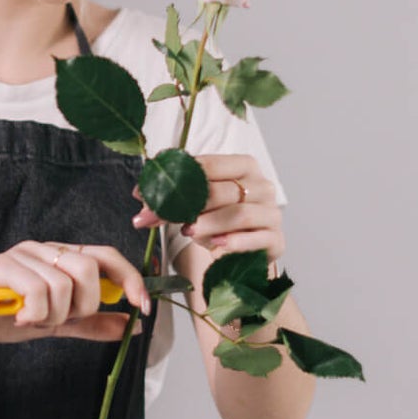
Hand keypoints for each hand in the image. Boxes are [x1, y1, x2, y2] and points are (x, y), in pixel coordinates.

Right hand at [0, 240, 153, 346]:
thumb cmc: (4, 318)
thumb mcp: (57, 324)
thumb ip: (92, 323)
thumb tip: (133, 326)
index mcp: (60, 257)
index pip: (106, 255)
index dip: (130, 279)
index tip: (143, 308)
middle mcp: (44, 249)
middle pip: (90, 267)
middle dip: (85, 305)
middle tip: (62, 321)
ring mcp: (22, 254)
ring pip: (64, 284)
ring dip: (54, 315)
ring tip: (32, 321)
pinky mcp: (2, 266)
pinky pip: (39, 290)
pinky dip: (35, 315)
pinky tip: (19, 319)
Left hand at [131, 153, 284, 269]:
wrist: (246, 253)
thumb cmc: (220, 222)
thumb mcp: (196, 206)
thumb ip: (173, 199)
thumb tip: (141, 198)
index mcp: (244, 166)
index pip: (209, 165)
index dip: (174, 177)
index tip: (143, 194)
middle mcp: (262, 185)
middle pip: (220, 191)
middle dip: (184, 205)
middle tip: (155, 217)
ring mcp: (272, 213)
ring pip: (239, 214)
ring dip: (209, 222)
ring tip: (187, 231)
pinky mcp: (277, 240)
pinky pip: (257, 239)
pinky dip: (235, 242)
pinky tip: (216, 246)